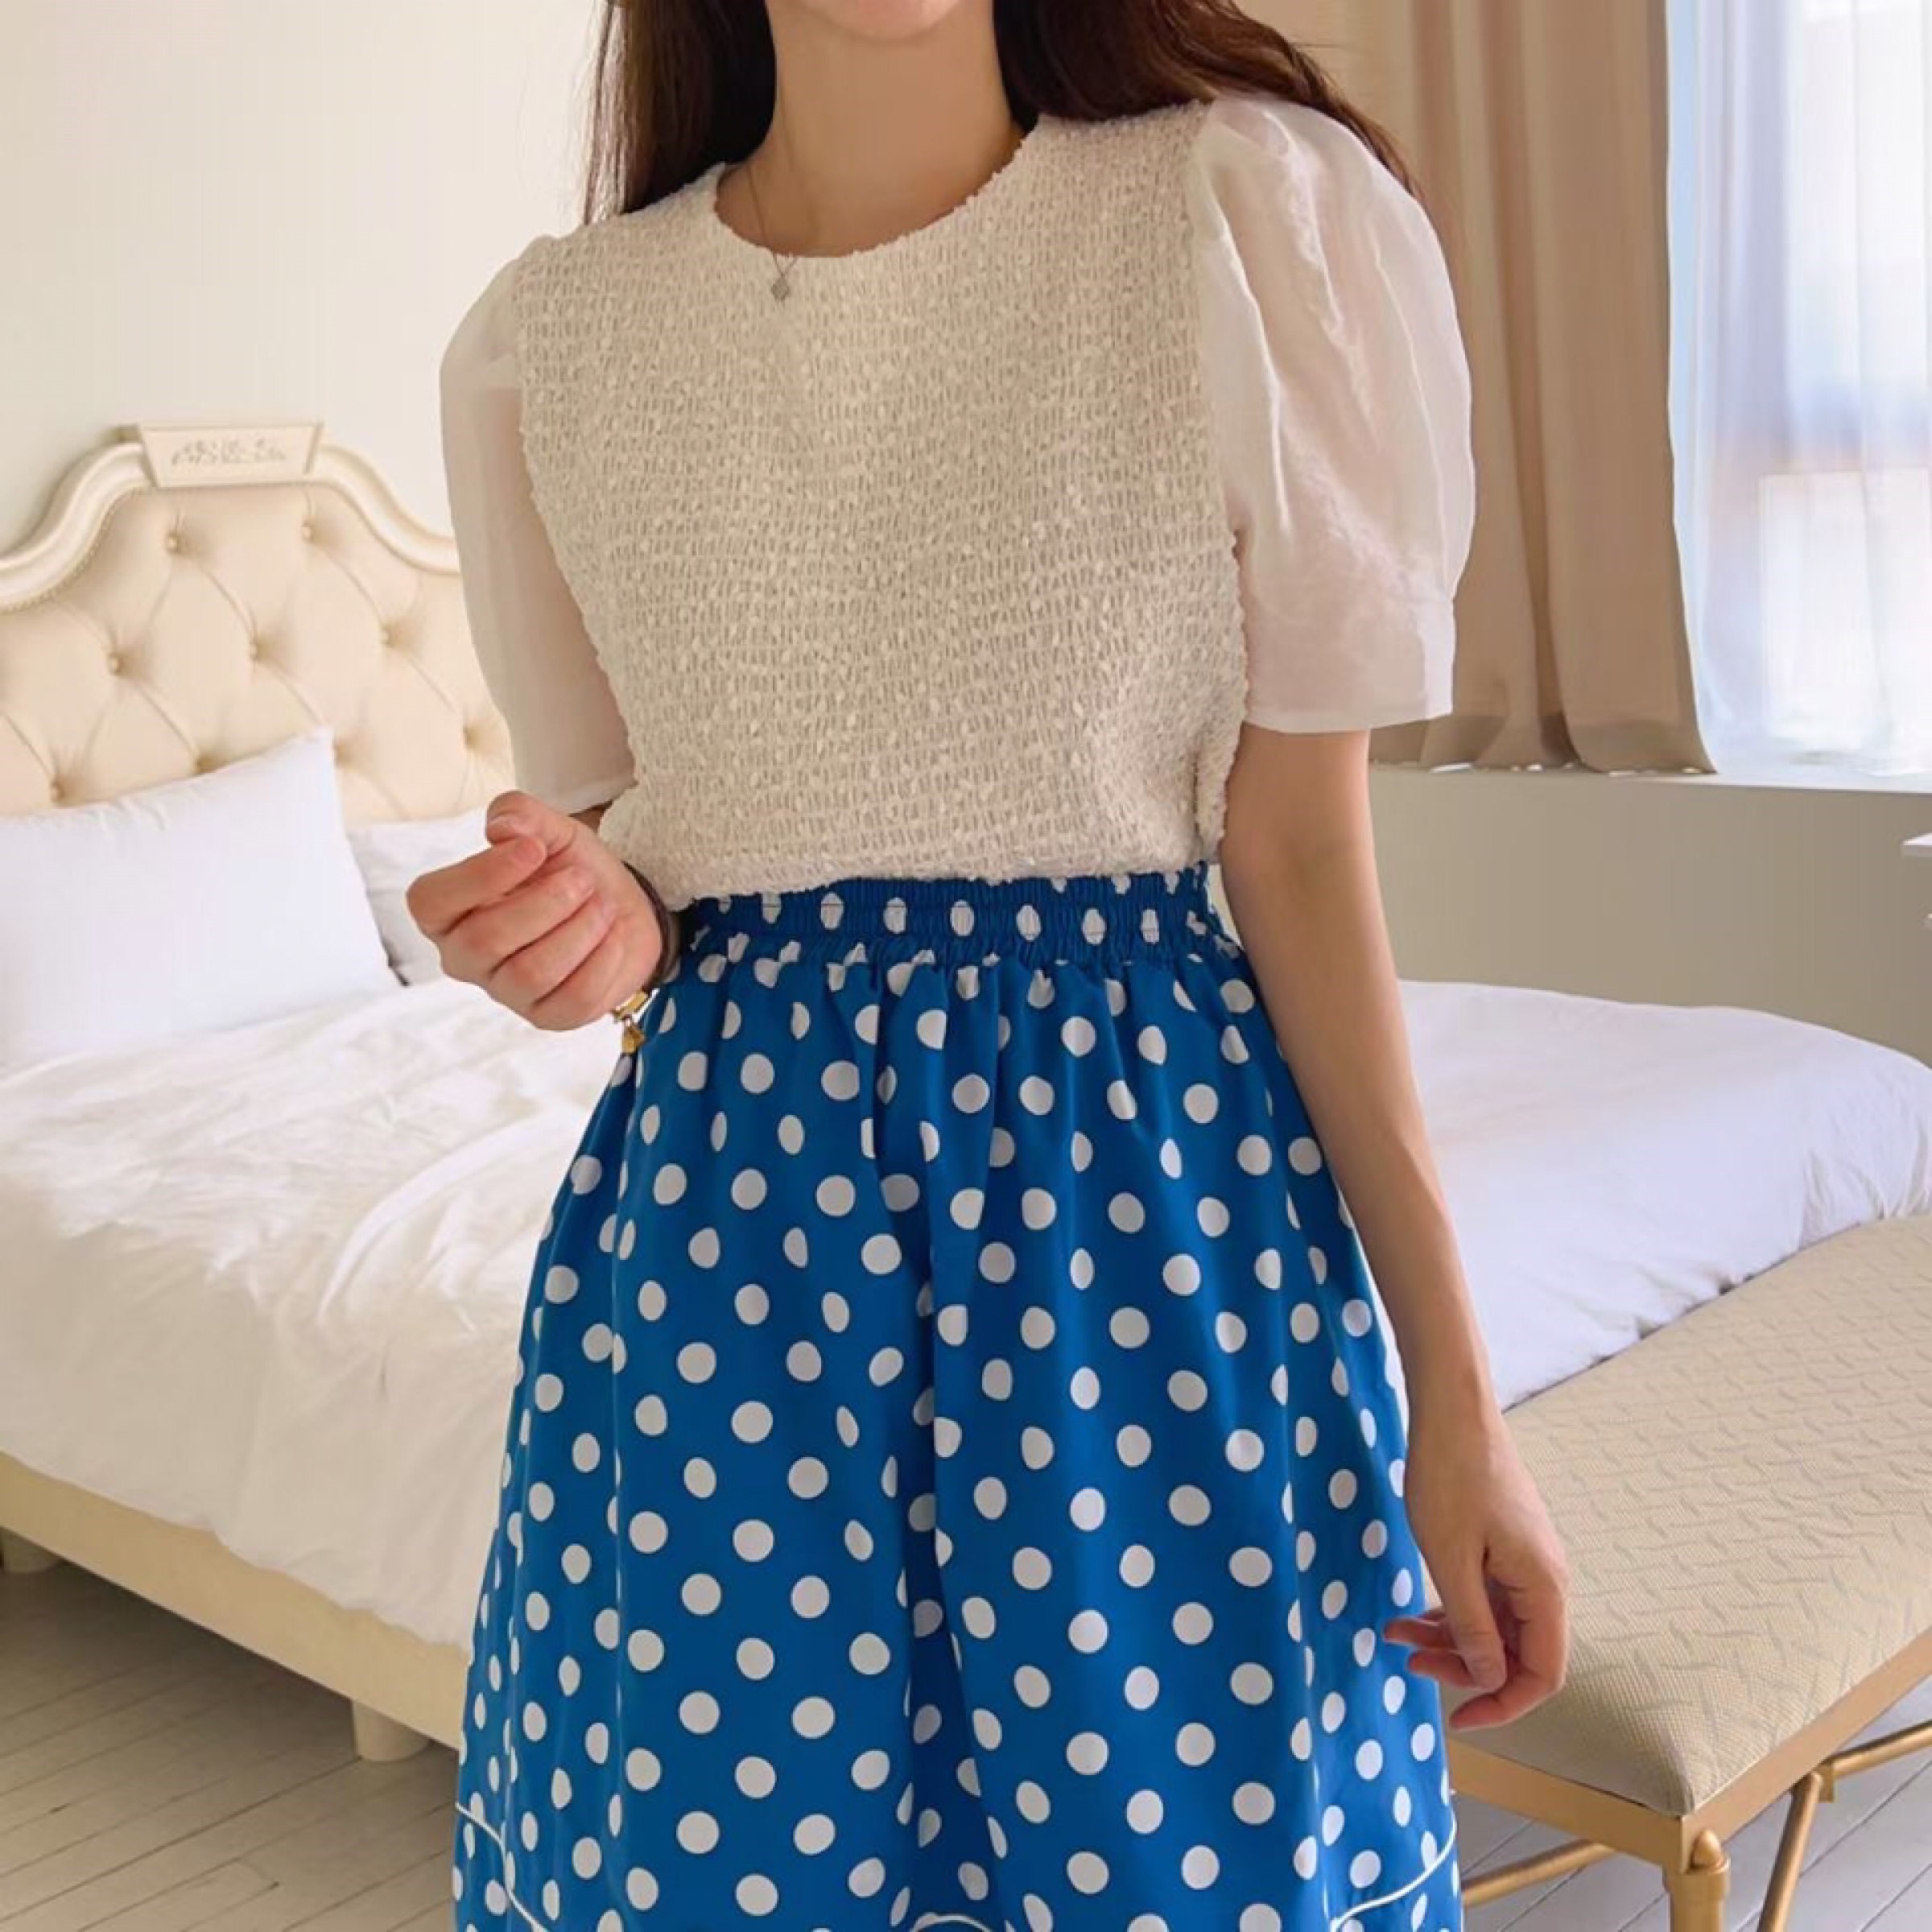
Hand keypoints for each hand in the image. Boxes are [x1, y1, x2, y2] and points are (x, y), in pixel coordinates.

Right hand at [404, 789, 669, 1029]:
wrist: (619, 906)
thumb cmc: (567, 869)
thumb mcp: (548, 831)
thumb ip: (520, 816)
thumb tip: (501, 828)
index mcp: (448, 909)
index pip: (431, 901)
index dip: (481, 875)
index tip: (533, 849)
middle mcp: (465, 957)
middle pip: (485, 941)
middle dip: (545, 903)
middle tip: (582, 878)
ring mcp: (506, 991)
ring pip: (530, 974)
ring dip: (578, 931)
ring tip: (602, 904)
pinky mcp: (549, 1016)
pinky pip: (571, 999)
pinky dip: (602, 961)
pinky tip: (613, 934)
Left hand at [1384, 1394, 1570, 1730]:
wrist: (1452, 1405)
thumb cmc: (1450, 1475)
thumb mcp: (1451, 1560)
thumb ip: (1472, 1625)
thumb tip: (1491, 1679)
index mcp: (1545, 1587)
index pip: (1542, 1673)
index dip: (1503, 1704)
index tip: (1458, 1720)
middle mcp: (1544, 1577)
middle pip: (1516, 1651)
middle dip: (1464, 1667)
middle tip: (1409, 1661)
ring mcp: (1524, 1558)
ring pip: (1495, 1623)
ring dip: (1450, 1636)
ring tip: (1396, 1635)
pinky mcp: (1503, 1542)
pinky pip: (1484, 1594)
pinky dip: (1451, 1607)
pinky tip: (1411, 1611)